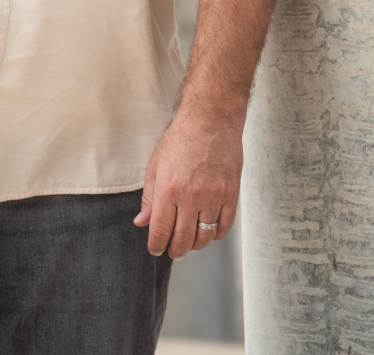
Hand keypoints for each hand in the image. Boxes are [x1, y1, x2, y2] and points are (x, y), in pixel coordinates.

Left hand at [133, 104, 242, 258]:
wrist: (210, 121)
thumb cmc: (180, 140)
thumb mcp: (155, 166)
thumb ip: (149, 198)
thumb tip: (142, 223)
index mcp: (169, 188)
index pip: (161, 230)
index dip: (157, 245)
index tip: (155, 250)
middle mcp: (192, 196)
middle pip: (184, 239)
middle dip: (175, 250)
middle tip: (171, 251)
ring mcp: (214, 197)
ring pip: (205, 237)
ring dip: (195, 245)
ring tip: (188, 243)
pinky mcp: (231, 195)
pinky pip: (224, 227)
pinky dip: (214, 235)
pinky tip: (207, 231)